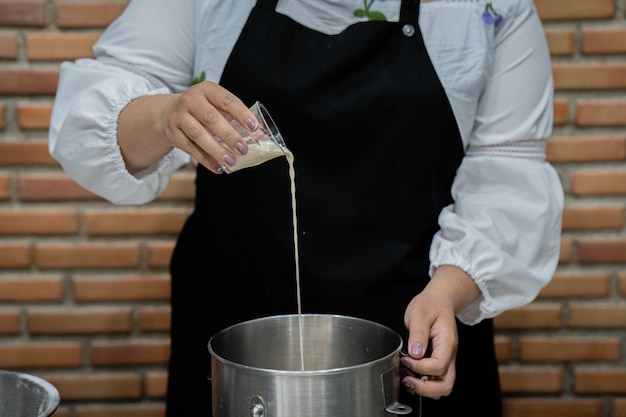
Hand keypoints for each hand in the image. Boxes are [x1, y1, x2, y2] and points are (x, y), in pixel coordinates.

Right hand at [118, 81, 258, 173]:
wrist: (169, 113)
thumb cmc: (203, 110)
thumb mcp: (217, 107)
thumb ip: (237, 118)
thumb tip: (261, 136)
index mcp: (207, 90)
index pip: (227, 100)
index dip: (241, 113)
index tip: (254, 127)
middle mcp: (191, 100)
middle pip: (211, 118)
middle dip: (229, 135)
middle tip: (243, 149)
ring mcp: (179, 116)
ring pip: (199, 135)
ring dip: (217, 150)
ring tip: (231, 161)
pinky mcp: (173, 133)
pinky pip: (190, 148)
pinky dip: (205, 159)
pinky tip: (218, 167)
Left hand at [400, 266, 480, 398]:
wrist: (439, 300)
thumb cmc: (430, 305)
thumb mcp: (420, 313)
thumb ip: (418, 333)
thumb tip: (415, 353)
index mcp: (447, 342)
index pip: (438, 365)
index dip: (419, 368)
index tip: (405, 360)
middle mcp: (449, 355)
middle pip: (445, 385)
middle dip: (425, 388)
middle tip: (406, 380)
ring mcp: (446, 360)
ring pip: (443, 387)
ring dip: (425, 389)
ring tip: (406, 378)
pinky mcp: (439, 361)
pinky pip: (436, 380)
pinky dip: (424, 384)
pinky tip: (410, 374)